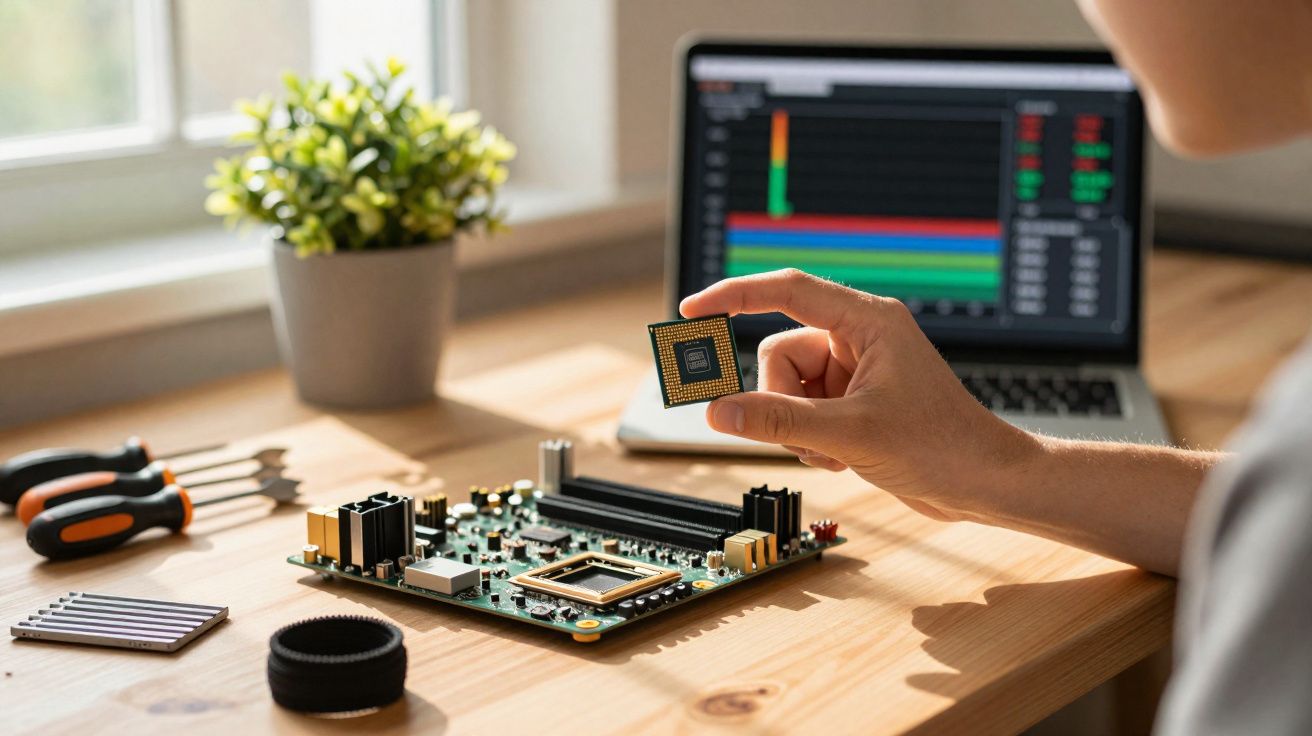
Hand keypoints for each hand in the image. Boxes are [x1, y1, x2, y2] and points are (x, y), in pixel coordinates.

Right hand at [680, 269, 1040, 521]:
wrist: (983, 484)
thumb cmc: (941, 446)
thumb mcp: (850, 434)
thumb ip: (778, 421)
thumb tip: (718, 412)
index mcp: (868, 321)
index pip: (787, 292)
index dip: (735, 295)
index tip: (692, 310)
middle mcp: (858, 339)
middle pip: (778, 356)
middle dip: (781, 402)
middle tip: (809, 434)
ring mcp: (853, 372)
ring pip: (784, 389)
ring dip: (795, 428)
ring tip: (833, 452)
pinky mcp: (851, 403)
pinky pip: (799, 412)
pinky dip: (808, 440)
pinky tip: (839, 459)